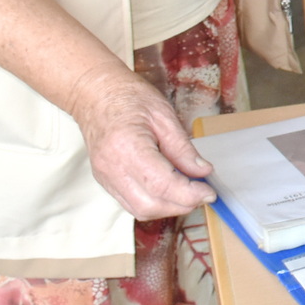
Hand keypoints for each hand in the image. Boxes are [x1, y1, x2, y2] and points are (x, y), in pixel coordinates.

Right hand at [70, 66, 214, 219]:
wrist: (95, 94)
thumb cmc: (128, 97)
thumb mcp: (164, 115)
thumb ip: (183, 148)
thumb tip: (203, 171)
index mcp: (128, 147)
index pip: (162, 185)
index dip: (189, 194)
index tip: (209, 192)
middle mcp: (112, 168)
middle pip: (150, 205)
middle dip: (181, 204)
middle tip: (202, 192)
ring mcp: (106, 178)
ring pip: (139, 210)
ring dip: (168, 207)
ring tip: (188, 191)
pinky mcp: (105, 181)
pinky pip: (130, 203)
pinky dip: (154, 202)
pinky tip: (169, 190)